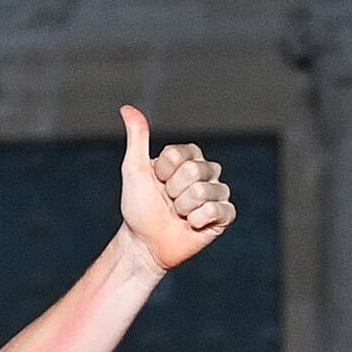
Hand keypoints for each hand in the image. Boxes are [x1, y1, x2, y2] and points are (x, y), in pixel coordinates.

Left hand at [118, 107, 233, 271]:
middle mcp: (207, 172)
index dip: (162, 172)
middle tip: (167, 202)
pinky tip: (192, 225)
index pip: (180, 155)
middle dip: (172, 191)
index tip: (156, 183)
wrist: (144, 243)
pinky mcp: (224, 216)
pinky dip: (197, 221)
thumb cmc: (139, 207)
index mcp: (189, 157)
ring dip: (183, 208)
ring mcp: (217, 193)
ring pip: (204, 192)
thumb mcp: (134, 169)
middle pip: (194, 171)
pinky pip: (218, 210)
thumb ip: (137, 137)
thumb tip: (127, 108)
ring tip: (178, 215)